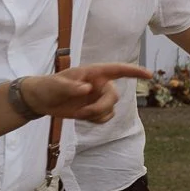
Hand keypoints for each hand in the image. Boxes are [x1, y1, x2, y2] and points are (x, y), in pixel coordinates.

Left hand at [18, 63, 151, 123]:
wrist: (41, 101)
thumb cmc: (48, 87)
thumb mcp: (56, 85)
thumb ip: (71, 87)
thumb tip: (88, 89)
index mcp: (93, 73)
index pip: (117, 70)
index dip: (134, 71)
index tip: (149, 74)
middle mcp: (100, 84)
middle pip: (114, 96)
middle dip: (101, 107)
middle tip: (84, 113)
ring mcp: (99, 98)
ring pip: (111, 109)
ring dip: (96, 115)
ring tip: (79, 114)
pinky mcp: (96, 109)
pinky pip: (105, 118)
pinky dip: (96, 120)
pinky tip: (83, 117)